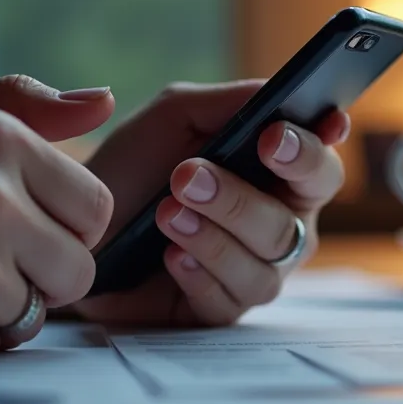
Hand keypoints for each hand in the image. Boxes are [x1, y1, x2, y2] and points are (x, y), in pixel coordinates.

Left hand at [73, 80, 347, 326]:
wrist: (81, 221)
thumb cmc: (136, 166)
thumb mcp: (177, 116)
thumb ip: (231, 101)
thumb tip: (282, 93)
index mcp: (282, 176)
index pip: (321, 169)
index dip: (308, 155)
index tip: (273, 138)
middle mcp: (280, 227)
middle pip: (291, 224)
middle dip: (239, 200)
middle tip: (188, 176)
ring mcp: (254, 272)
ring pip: (263, 269)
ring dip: (212, 238)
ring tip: (168, 214)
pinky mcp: (218, 310)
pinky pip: (228, 303)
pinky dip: (198, 276)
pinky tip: (170, 256)